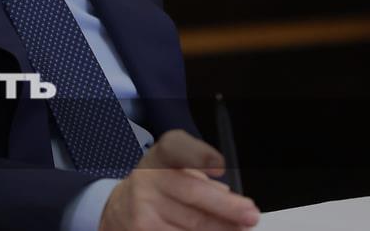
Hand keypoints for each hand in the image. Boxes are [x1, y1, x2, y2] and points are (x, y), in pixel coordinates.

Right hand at [99, 130, 259, 230]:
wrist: (120, 209)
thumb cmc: (159, 186)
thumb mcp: (175, 170)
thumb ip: (201, 177)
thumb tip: (231, 198)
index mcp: (160, 155)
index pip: (176, 147)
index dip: (197, 155)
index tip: (219, 165)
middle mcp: (148, 177)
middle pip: (192, 192)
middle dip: (226, 207)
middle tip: (250, 215)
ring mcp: (144, 207)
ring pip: (192, 224)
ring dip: (220, 228)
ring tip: (238, 229)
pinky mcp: (143, 230)